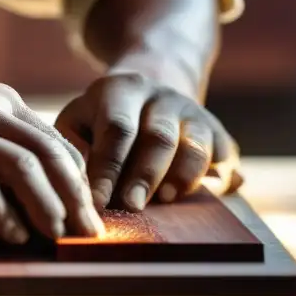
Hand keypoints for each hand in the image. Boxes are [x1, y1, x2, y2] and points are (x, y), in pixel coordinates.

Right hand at [0, 81, 105, 243]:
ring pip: (21, 168)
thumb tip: (38, 192)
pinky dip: (2, 214)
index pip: (54, 139)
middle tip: (89, 232)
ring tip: (60, 237)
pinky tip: (13, 235)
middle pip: (47, 153)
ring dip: (47, 207)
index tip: (89, 212)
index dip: (77, 179)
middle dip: (74, 196)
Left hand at [54, 72, 236, 211]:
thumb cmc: (99, 119)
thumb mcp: (77, 121)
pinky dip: (215, 180)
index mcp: (122, 89)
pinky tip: (202, 198)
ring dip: (182, 176)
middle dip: (145, 174)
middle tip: (132, 206)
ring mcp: (194, 113)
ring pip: (196, 144)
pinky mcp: (218, 133)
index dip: (108, 167)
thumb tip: (79, 185)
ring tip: (166, 201)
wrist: (146, 94)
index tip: (98, 202)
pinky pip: (223, 158)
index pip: (117, 128)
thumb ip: (73, 148)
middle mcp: (162, 97)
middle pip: (159, 136)